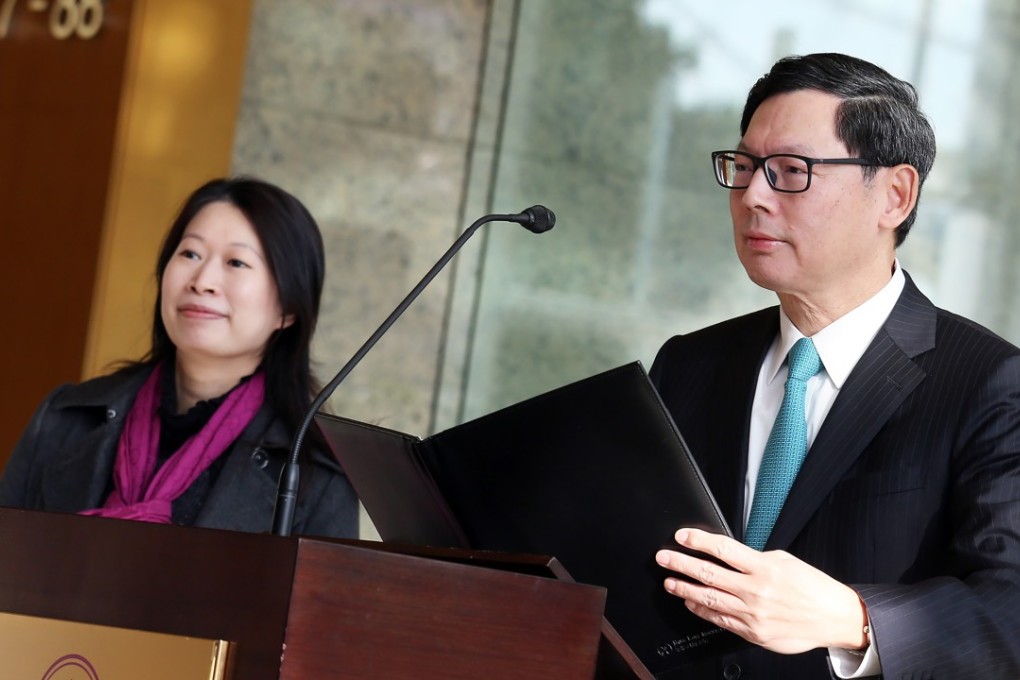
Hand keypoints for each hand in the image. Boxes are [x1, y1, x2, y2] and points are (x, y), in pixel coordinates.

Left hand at [655, 528, 866, 653]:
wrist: (834, 618)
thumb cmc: (813, 587)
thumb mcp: (785, 561)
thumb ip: (755, 559)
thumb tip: (728, 556)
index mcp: (764, 567)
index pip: (722, 549)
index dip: (698, 541)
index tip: (681, 537)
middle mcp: (756, 590)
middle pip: (709, 573)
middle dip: (681, 564)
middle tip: (663, 558)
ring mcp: (752, 613)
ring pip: (709, 598)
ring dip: (685, 589)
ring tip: (670, 582)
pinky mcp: (753, 632)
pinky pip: (720, 620)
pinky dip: (702, 611)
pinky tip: (691, 603)